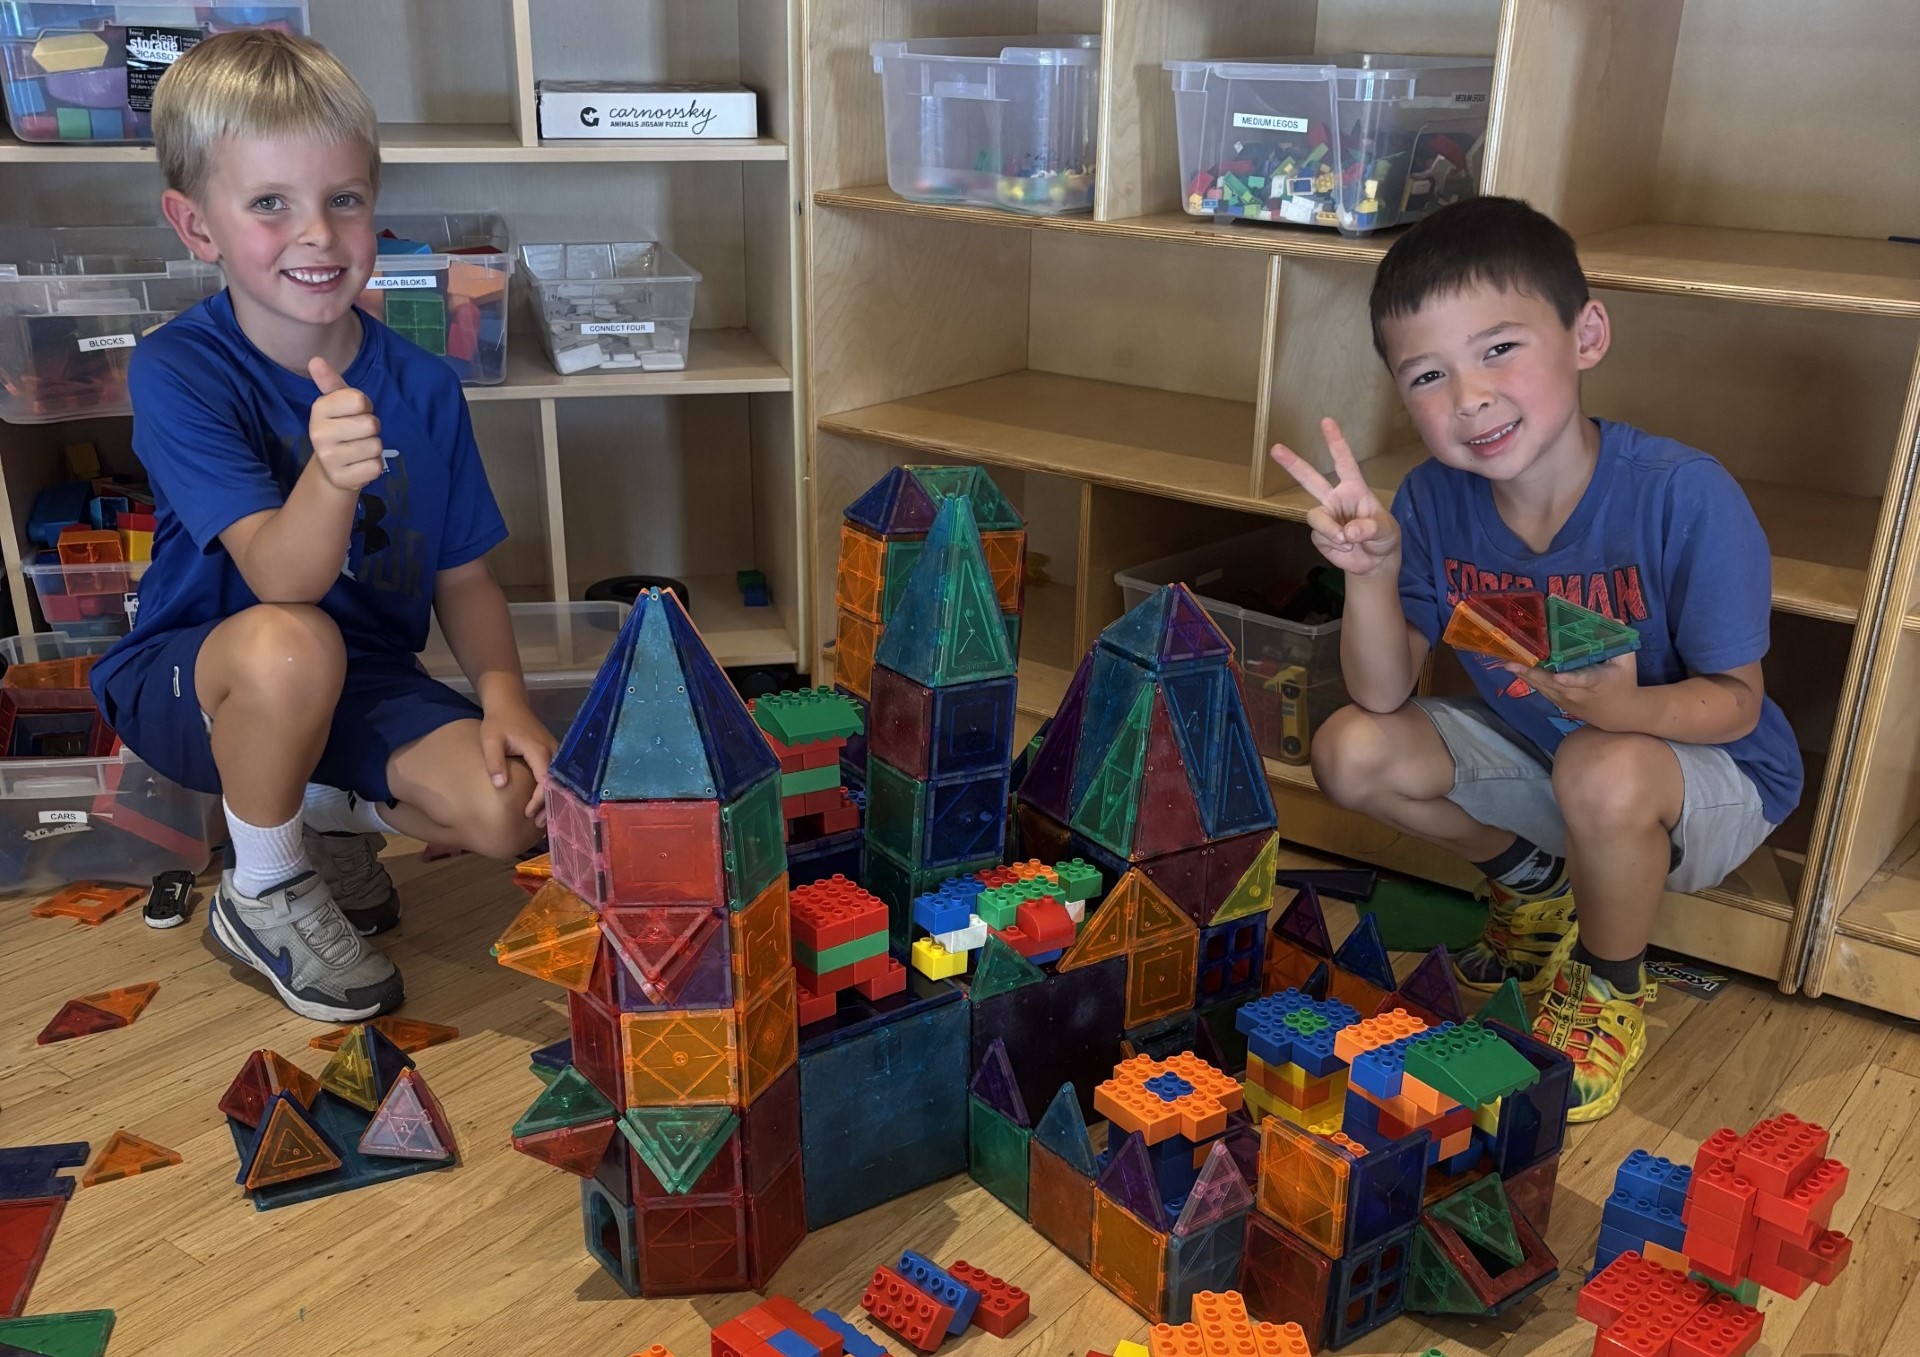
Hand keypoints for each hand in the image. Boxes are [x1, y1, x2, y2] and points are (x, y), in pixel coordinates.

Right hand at [307, 356, 385, 492]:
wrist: (331, 467)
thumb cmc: (340, 427)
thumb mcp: (337, 403)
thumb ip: (331, 382)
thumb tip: (315, 360)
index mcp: (318, 409)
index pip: (359, 400)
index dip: (365, 406)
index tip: (355, 412)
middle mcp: (319, 433)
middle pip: (371, 424)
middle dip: (371, 429)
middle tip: (358, 433)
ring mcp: (329, 458)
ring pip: (376, 446)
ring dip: (374, 447)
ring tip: (358, 448)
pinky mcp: (342, 478)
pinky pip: (376, 467)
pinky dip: (374, 465)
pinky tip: (359, 464)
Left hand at [480, 699, 556, 825]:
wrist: (509, 703)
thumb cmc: (498, 722)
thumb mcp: (490, 740)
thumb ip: (495, 762)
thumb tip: (500, 786)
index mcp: (539, 750)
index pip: (545, 780)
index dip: (539, 799)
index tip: (527, 813)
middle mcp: (553, 751)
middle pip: (557, 783)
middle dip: (550, 805)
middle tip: (539, 825)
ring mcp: (556, 751)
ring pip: (560, 780)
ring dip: (552, 799)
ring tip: (542, 819)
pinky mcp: (553, 753)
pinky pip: (557, 775)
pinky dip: (552, 790)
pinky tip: (544, 803)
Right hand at [1270, 417, 1400, 578]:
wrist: (1376, 562)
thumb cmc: (1384, 538)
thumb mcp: (1386, 531)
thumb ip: (1370, 528)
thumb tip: (1346, 532)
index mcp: (1354, 489)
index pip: (1344, 462)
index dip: (1335, 442)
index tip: (1326, 421)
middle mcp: (1335, 499)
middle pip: (1310, 479)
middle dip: (1293, 464)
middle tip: (1275, 448)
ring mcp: (1326, 517)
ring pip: (1316, 517)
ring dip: (1329, 529)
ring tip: (1347, 541)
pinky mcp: (1320, 535)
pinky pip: (1320, 537)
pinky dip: (1334, 545)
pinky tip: (1346, 548)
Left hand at [1500, 651, 1643, 730]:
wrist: (1619, 713)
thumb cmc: (1623, 681)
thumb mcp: (1627, 661)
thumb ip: (1619, 641)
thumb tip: (1612, 619)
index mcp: (1596, 681)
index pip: (1583, 680)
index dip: (1571, 679)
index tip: (1559, 677)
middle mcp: (1577, 692)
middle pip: (1552, 683)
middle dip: (1532, 673)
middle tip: (1512, 662)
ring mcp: (1565, 699)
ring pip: (1542, 686)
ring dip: (1525, 674)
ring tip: (1508, 662)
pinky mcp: (1558, 701)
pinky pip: (1540, 688)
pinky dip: (1528, 678)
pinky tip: (1515, 668)